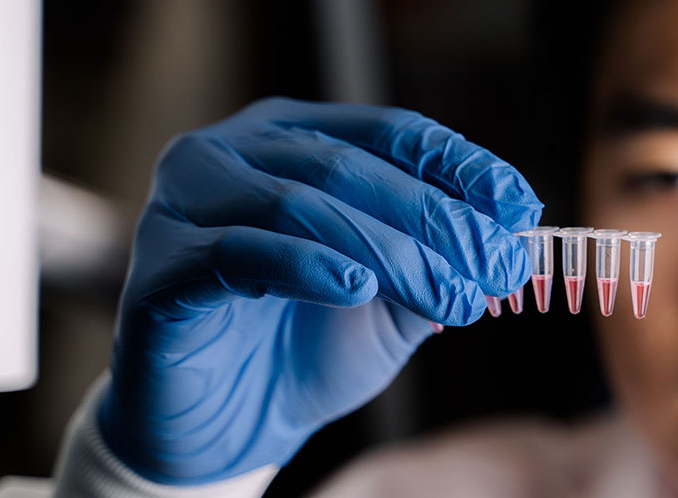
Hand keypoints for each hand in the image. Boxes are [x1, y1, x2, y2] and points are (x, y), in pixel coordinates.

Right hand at [97, 97, 541, 483]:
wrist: (231, 428)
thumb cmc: (310, 346)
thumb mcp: (393, 301)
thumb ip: (439, 261)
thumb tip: (509, 237)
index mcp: (296, 140)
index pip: (390, 132)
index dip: (459, 164)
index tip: (519, 203)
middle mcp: (235, 154)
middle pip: (349, 166)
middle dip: (435, 218)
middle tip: (494, 264)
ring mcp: (187, 205)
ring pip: (298, 203)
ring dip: (388, 250)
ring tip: (449, 295)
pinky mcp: (158, 270)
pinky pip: (236, 252)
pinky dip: (305, 265)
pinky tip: (354, 287)